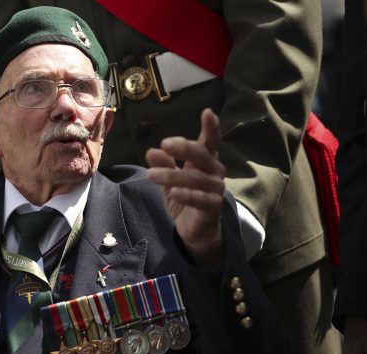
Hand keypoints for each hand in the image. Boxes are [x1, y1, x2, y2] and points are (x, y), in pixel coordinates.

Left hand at [145, 108, 224, 264]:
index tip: (208, 112)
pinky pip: (201, 199)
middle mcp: (214, 172)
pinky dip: (187, 195)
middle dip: (184, 147)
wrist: (195, 229)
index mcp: (205, 161)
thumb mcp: (169, 180)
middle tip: (164, 144)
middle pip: (203, 155)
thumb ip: (164, 165)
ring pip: (196, 178)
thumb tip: (151, 151)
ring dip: (172, 175)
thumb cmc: (185, 197)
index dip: (211, 127)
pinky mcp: (213, 207)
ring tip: (151, 175)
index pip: (210, 141)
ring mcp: (215, 190)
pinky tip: (173, 192)